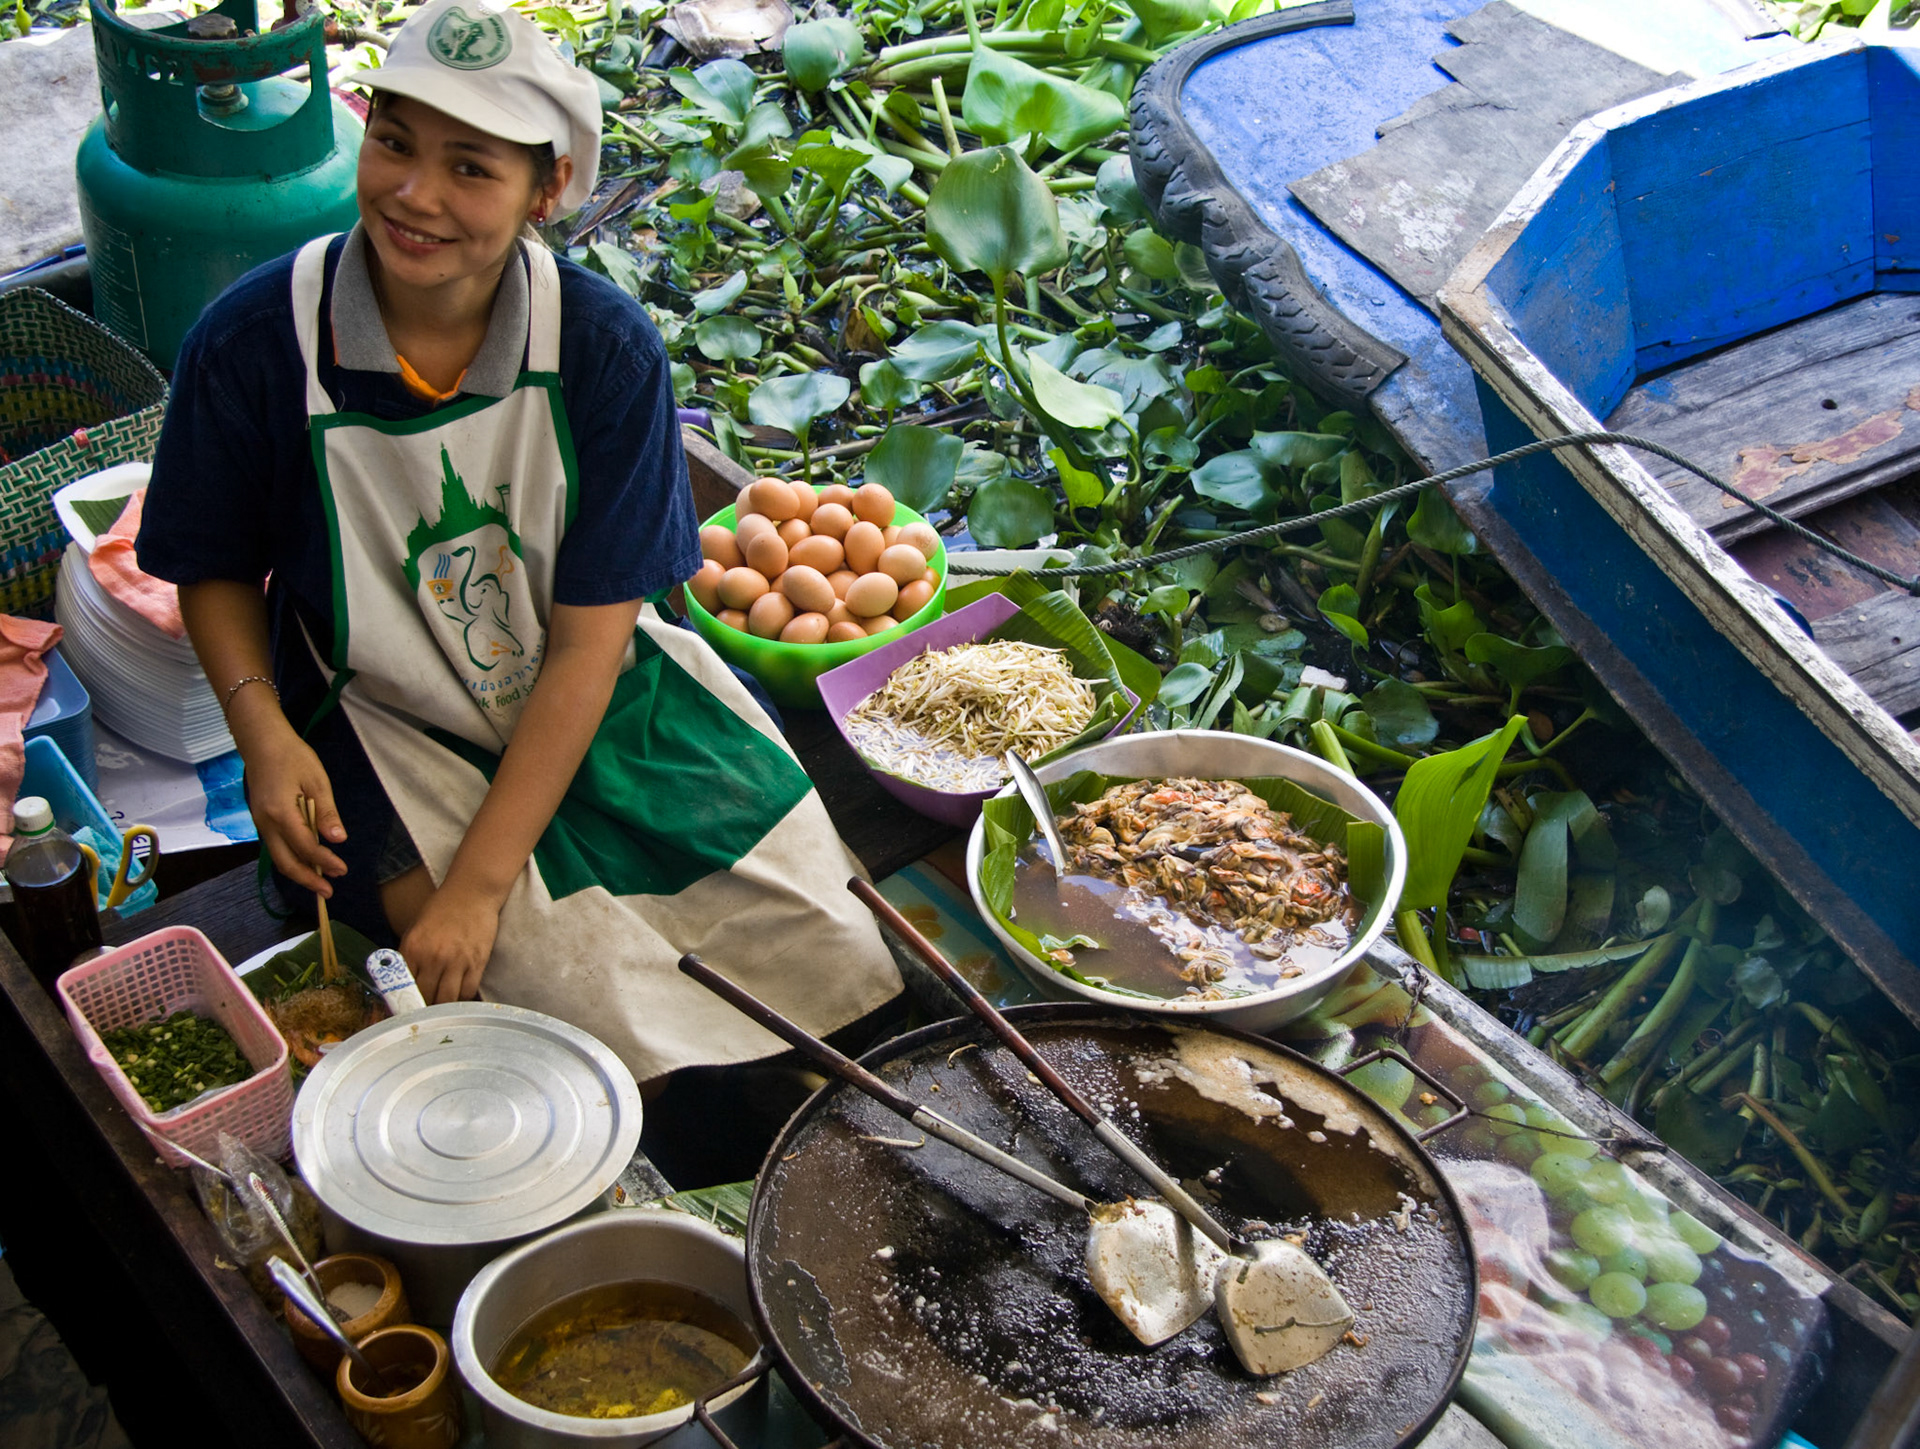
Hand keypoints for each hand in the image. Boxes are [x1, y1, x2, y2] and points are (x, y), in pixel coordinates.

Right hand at [244, 724, 346, 895]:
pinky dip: (291, 858)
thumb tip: (338, 839)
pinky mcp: (261, 820)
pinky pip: (276, 846)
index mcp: (280, 813)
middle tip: (329, 892)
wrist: (262, 742)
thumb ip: (326, 812)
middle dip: (307, 880)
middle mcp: (266, 823)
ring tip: (320, 882)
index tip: (342, 870)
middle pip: (285, 862)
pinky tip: (307, 862)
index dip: (324, 862)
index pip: (305, 847)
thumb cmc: (293, 757)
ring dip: (299, 872)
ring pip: (278, 857)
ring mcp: (260, 823)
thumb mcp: (317, 781)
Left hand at [400, 880, 502, 1003]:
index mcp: (412, 948)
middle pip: (424, 998)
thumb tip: (402, 981)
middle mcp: (433, 957)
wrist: (472, 892)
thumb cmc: (441, 908)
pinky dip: (462, 999)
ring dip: (442, 1008)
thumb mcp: (415, 929)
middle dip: (422, 1009)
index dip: (402, 1003)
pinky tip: (458, 996)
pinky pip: (468, 992)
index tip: (403, 1011)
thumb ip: (408, 955)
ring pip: (446, 1000)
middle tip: (423, 1013)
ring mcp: (457, 961)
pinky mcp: (477, 963)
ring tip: (440, 1008)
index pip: (403, 987)